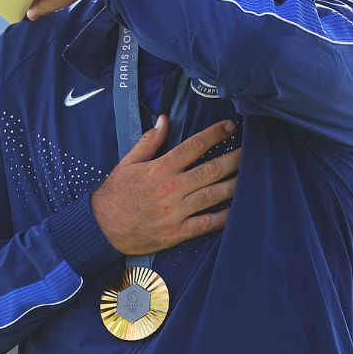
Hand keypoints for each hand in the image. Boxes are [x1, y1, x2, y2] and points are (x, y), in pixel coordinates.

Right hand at [91, 116, 240, 255]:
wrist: (101, 228)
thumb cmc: (116, 194)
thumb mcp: (127, 163)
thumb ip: (148, 141)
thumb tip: (164, 120)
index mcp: (159, 169)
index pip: (193, 146)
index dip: (214, 134)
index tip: (229, 126)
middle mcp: (171, 189)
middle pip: (210, 170)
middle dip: (233, 159)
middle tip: (250, 151)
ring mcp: (175, 212)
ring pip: (213, 195)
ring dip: (234, 185)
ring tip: (251, 176)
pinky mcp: (177, 233)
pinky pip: (206, 224)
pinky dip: (224, 217)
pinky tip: (238, 209)